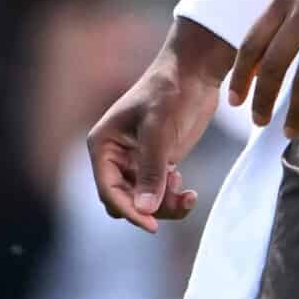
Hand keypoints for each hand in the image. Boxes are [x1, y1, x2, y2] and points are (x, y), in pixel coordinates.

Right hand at [86, 24, 225, 232]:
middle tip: (179, 204)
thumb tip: (144, 209)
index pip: (108, 189)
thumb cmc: (170, 91)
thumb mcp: (159, 130)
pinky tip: (188, 189)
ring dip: (164, 206)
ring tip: (188, 196)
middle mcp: (115, 156)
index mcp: (103, 144)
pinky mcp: (157, 163)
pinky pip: (158, 195)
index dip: (128, 210)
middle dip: (149, 209)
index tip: (152, 225)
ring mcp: (136, 162)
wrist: (194, 73)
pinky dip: (172, 198)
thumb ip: (151, 170)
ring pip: (142, 202)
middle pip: (123, 200)